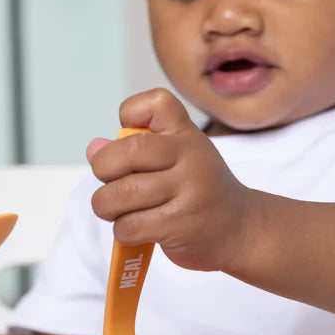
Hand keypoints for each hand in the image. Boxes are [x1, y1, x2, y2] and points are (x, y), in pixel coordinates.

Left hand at [87, 88, 255, 271]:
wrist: (240, 229)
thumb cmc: (197, 190)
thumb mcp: (175, 159)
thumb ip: (134, 149)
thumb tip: (94, 149)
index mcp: (186, 134)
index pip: (156, 103)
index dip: (129, 112)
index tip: (127, 136)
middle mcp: (191, 156)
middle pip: (128, 152)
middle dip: (103, 169)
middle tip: (108, 182)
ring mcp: (189, 190)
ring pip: (122, 195)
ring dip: (106, 206)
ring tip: (117, 210)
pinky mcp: (182, 224)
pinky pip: (130, 225)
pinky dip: (122, 230)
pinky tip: (135, 229)